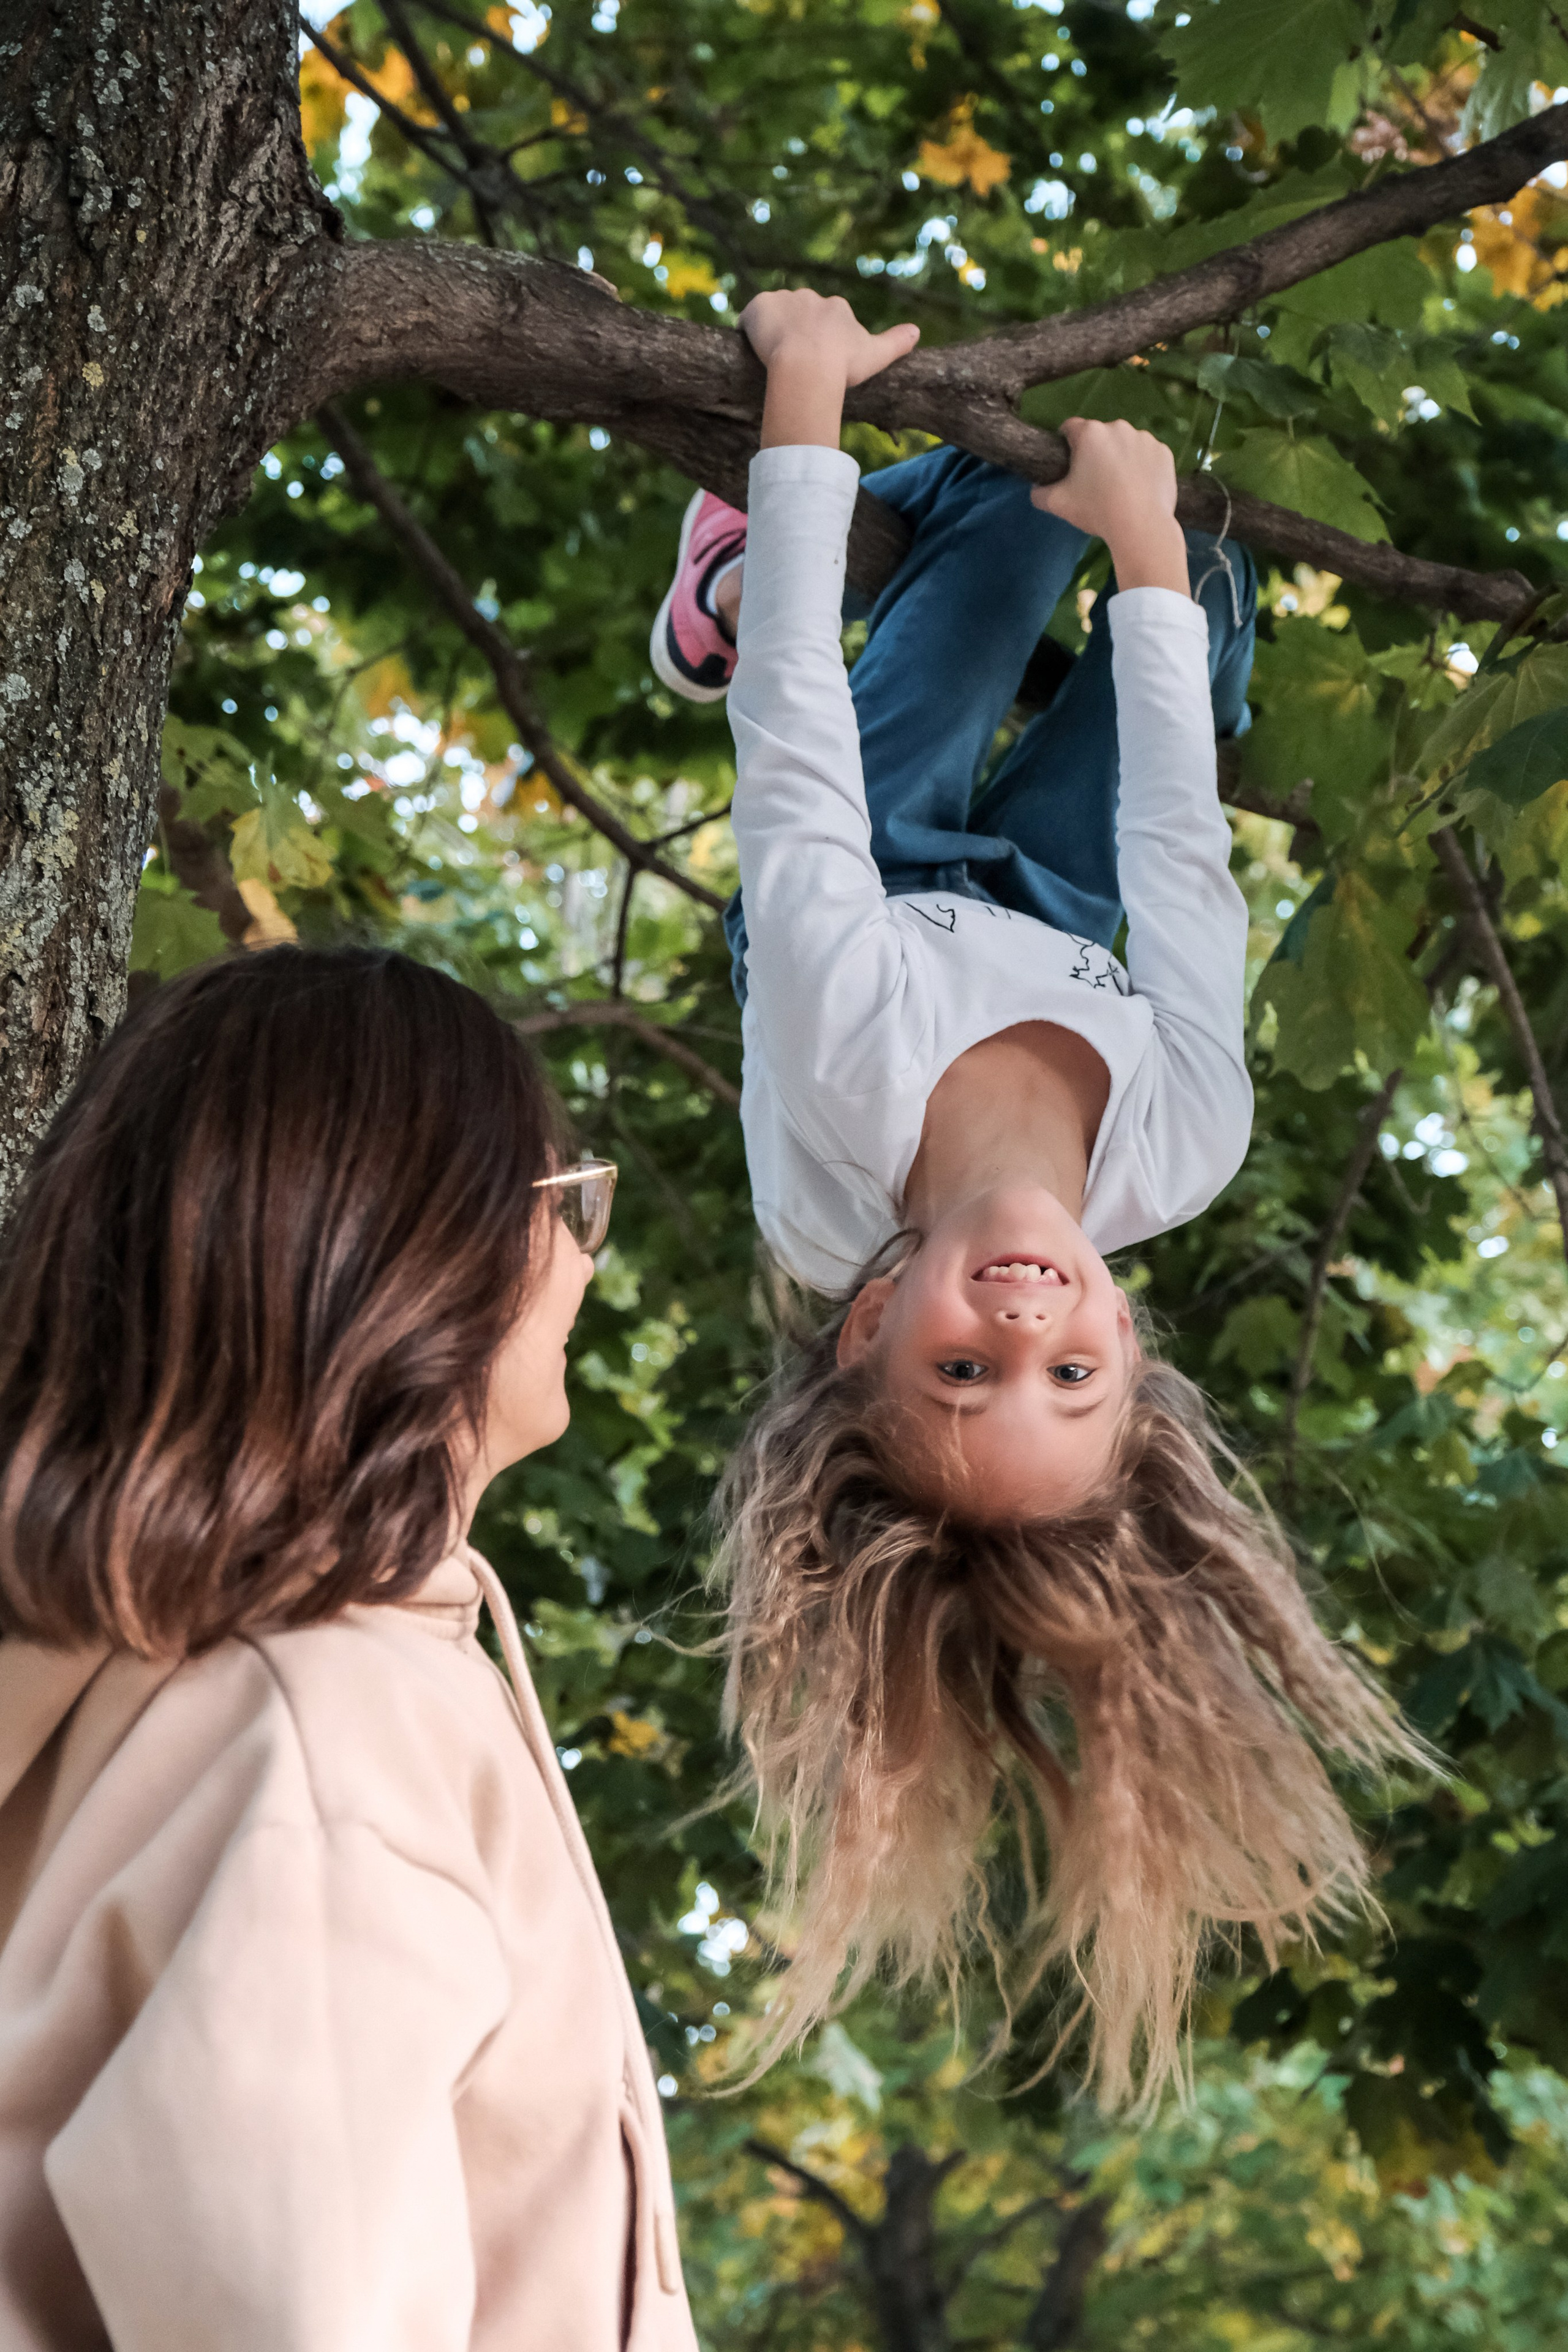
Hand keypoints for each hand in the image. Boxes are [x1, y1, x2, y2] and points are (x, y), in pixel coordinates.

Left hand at [740, 289, 919, 449]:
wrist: (808, 366)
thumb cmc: (843, 366)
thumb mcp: (876, 355)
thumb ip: (896, 342)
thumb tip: (917, 331)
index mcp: (837, 307)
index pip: (827, 319)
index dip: (822, 341)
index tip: (818, 362)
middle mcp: (811, 297)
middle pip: (801, 314)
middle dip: (797, 334)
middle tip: (794, 365)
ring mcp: (784, 300)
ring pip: (775, 315)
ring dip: (772, 332)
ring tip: (771, 361)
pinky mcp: (759, 307)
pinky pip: (749, 318)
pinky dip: (748, 331)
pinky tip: (749, 351)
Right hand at [1031, 418, 1188, 595]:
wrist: (1141, 527)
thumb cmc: (1096, 511)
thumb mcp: (1057, 504)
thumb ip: (1040, 493)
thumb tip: (1037, 489)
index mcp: (1089, 433)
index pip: (1070, 428)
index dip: (1066, 444)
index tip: (1070, 464)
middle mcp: (1118, 427)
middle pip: (1100, 436)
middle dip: (1096, 453)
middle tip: (1096, 482)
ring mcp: (1144, 438)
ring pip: (1126, 444)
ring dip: (1121, 458)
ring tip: (1121, 487)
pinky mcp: (1164, 452)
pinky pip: (1148, 455)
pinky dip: (1143, 466)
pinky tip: (1140, 488)